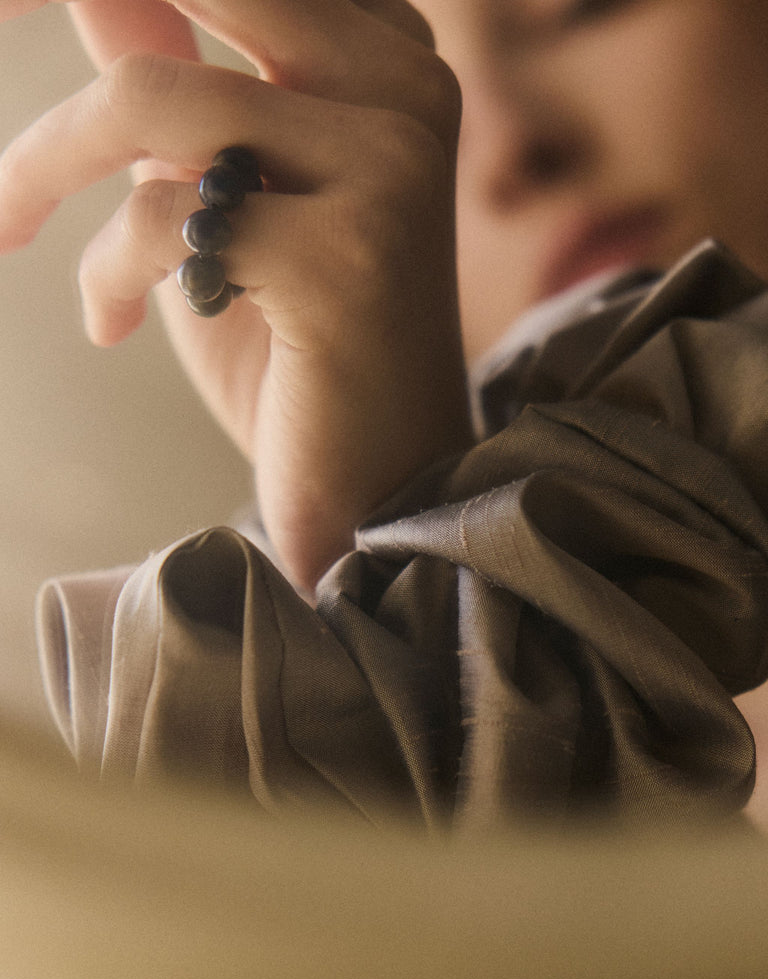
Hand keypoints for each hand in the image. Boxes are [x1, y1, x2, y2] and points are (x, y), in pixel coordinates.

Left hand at [0, 0, 470, 589]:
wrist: (380, 488)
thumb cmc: (300, 354)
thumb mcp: (230, 203)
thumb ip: (177, 92)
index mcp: (390, 64)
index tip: (8, 5)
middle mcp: (403, 93)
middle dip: (52, 1)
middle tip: (1, 127)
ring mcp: (387, 169)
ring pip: (148, 97)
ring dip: (42, 165)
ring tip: (8, 226)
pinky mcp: (346, 256)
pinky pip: (162, 219)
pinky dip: (107, 271)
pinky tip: (113, 325)